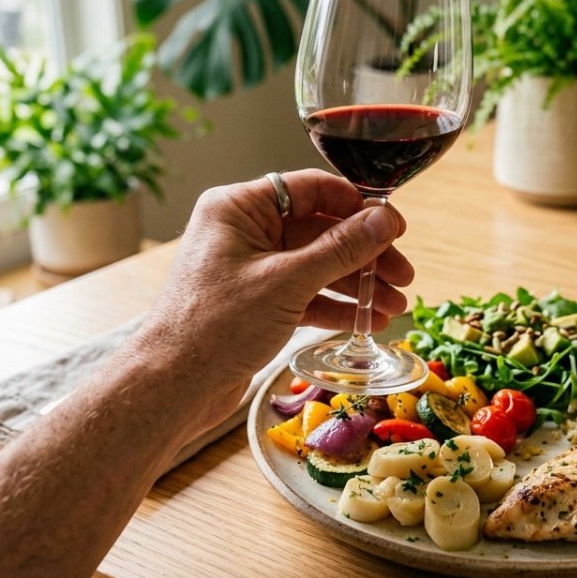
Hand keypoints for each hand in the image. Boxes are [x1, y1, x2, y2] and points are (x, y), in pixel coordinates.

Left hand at [134, 169, 413, 389]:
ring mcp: (249, 268)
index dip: (358, 206)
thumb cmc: (215, 327)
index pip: (311, 189)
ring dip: (355, 284)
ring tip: (393, 306)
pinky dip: (334, 305)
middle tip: (404, 275)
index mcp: (238, 208)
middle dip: (364, 254)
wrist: (172, 387)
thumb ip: (340, 249)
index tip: (396, 227)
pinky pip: (304, 293)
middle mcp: (242, 231)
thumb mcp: (287, 282)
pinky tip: (366, 321)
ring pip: (315, 265)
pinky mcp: (254, 303)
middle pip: (319, 229)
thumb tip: (384, 220)